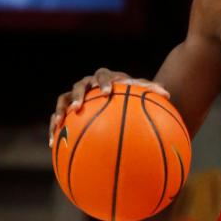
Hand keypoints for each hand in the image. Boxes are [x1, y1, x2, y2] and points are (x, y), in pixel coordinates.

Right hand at [48, 68, 169, 146]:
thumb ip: (151, 91)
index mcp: (105, 78)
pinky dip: (53, 129)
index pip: (103, 75)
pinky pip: (56, 118)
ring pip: (62, 100)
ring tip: (59, 122)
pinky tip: (52, 144)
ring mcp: (75, 96)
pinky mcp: (66, 110)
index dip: (104, 82)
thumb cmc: (130, 95)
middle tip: (79, 107)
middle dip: (78, 96)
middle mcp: (87, 84)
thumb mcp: (141, 93)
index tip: (108, 92)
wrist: (114, 97)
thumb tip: (168, 94)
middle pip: (79, 86)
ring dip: (60, 111)